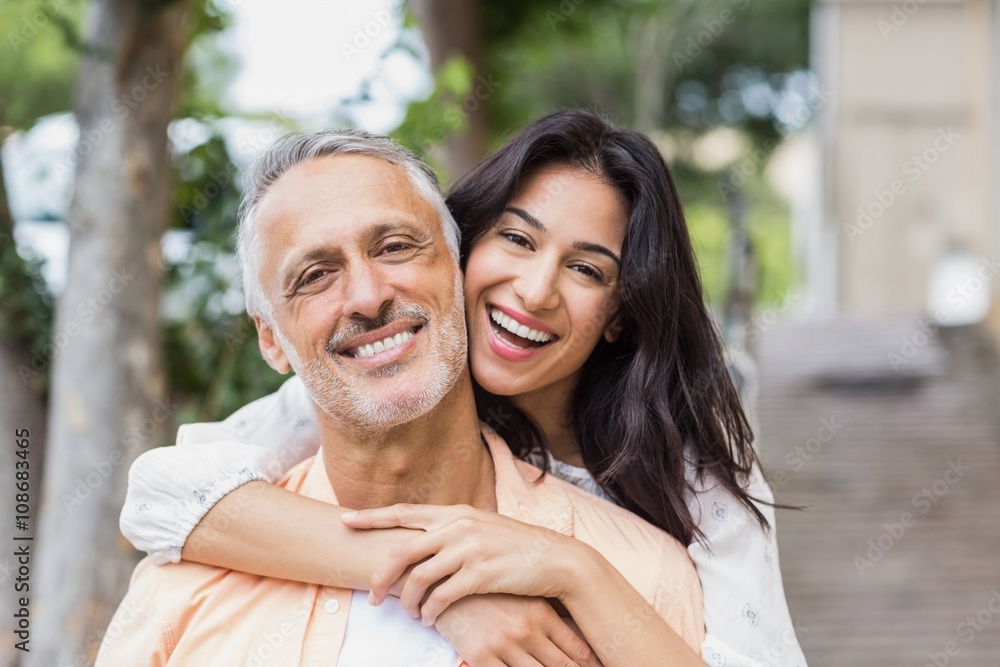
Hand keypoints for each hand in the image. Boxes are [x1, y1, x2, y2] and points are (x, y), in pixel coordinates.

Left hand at [342, 503, 585, 623]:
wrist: (555, 559)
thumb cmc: (516, 546)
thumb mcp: (482, 527)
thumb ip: (453, 530)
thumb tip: (425, 538)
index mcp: (455, 513)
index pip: (404, 513)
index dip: (372, 517)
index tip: (344, 520)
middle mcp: (458, 526)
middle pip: (401, 551)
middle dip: (381, 577)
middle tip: (375, 597)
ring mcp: (469, 549)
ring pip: (418, 578)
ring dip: (408, 602)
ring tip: (410, 615)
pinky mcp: (480, 574)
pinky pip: (442, 597)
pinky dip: (431, 612)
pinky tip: (431, 620)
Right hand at [436, 594, 601, 666]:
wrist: (440, 577)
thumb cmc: (484, 586)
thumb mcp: (518, 591)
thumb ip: (543, 609)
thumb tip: (570, 624)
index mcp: (541, 612)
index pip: (578, 648)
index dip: (592, 664)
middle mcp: (527, 630)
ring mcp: (505, 645)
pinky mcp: (481, 657)